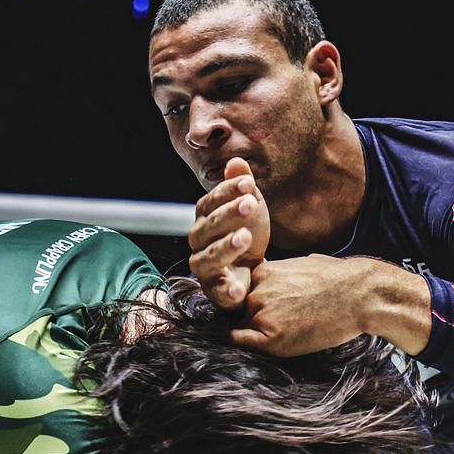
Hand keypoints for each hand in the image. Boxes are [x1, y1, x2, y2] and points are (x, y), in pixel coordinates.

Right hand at [188, 158, 269, 309]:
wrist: (253, 273)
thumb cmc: (246, 237)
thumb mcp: (249, 208)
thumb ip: (242, 187)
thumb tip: (236, 162)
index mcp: (205, 219)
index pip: (210, 202)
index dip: (227, 191)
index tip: (248, 184)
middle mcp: (199, 243)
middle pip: (207, 227)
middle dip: (228, 214)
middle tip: (250, 204)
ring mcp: (205, 268)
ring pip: (208, 257)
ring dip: (225, 246)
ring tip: (245, 237)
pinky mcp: (216, 291)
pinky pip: (219, 291)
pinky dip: (227, 290)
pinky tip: (239, 288)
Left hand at [233, 256, 430, 356]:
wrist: (360, 294)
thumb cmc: (340, 279)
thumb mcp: (303, 264)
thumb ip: (281, 274)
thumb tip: (277, 280)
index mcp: (262, 271)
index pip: (242, 293)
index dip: (252, 305)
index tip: (264, 312)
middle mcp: (255, 290)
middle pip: (240, 311)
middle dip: (253, 319)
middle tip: (281, 325)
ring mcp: (260, 312)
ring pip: (244, 327)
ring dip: (258, 333)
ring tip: (288, 333)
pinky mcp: (271, 336)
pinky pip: (243, 342)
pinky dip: (249, 345)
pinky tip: (271, 343)